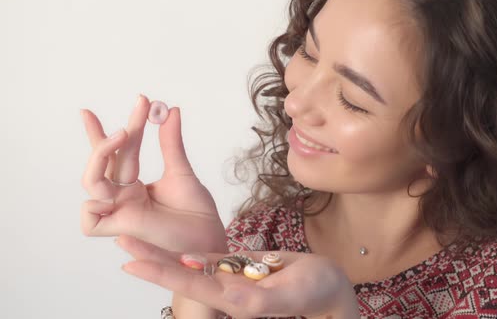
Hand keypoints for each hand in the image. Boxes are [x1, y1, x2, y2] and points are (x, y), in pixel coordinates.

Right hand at [80, 95, 226, 253]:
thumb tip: (170, 110)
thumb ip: (171, 143)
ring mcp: (121, 212)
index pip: (119, 153)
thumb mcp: (182, 172)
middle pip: (101, 164)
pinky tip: (112, 188)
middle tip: (103, 113)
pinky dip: (94, 202)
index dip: (117, 130)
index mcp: (136, 185)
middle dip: (101, 136)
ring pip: (91, 183)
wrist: (209, 239)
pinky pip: (90, 219)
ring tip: (122, 134)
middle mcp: (124, 197)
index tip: (131, 102)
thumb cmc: (198, 213)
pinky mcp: (122, 229)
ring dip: (101, 156)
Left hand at [115, 235, 359, 318]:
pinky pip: (210, 261)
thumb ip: (256, 298)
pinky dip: (189, 254)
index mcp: (234, 301)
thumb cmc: (316, 292)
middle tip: (122, 242)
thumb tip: (226, 296)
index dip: (160, 273)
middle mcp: (226, 293)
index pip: (190, 284)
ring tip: (136, 241)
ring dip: (163, 255)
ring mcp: (231, 281)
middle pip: (181, 274)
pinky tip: (172, 249)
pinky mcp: (240, 271)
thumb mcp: (289, 295)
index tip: (131, 262)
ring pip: (191, 266)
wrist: (329, 285)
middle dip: (151, 260)